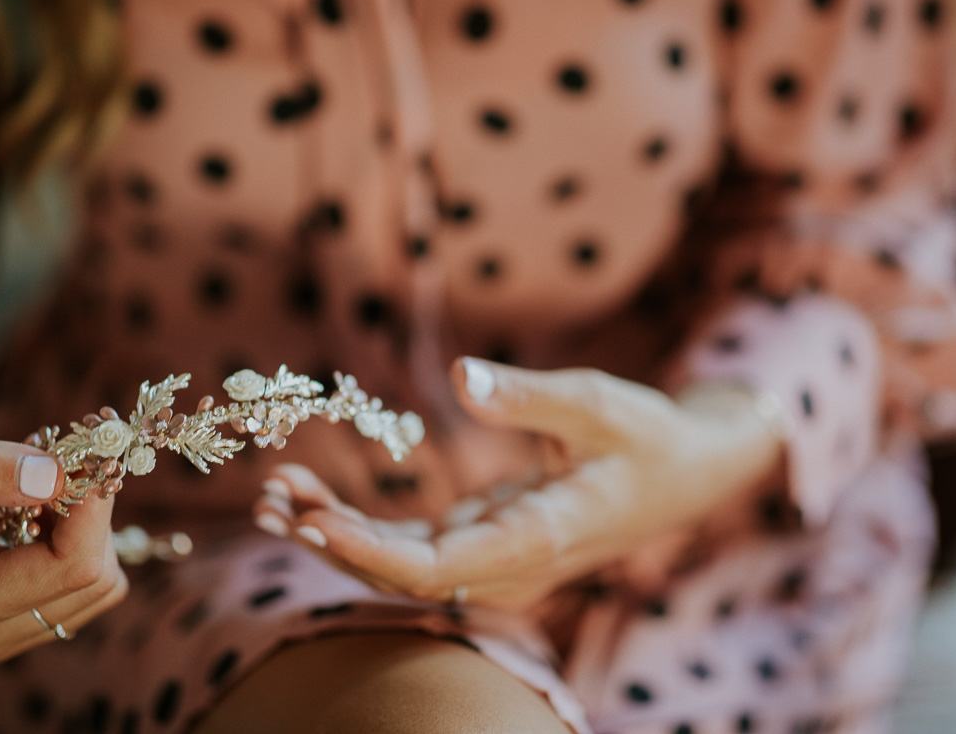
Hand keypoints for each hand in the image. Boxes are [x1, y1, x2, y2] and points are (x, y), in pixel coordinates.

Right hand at [0, 403, 126, 668]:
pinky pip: (87, 579)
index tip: (88, 455)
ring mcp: (3, 632)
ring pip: (101, 581)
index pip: (71, 567)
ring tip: (37, 486)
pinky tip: (37, 507)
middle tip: (60, 462)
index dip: (94, 507)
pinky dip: (80, 536)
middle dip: (89, 514)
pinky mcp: (20, 618)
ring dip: (86, 525)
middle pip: (95, 577)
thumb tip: (51, 479)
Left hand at [254, 359, 780, 608]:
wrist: (688, 474)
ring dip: (339, 540)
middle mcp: (512, 563)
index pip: (436, 569)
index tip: (307, 521)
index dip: (366, 552)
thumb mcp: (599, 402)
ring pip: (404, 570)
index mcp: (538, 537)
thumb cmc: (648, 435)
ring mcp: (499, 559)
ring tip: (274, 499)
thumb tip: (461, 376)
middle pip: (404, 578)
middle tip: (267, 502)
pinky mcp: (490, 543)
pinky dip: (365, 530)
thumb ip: (530, 394)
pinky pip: (417, 551)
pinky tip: (319, 503)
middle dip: (332, 545)